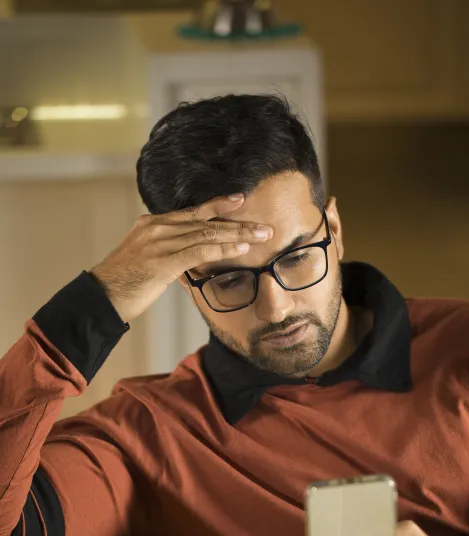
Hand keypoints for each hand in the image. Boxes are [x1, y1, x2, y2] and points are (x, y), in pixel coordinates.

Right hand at [90, 194, 271, 322]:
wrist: (101, 297)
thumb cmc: (123, 284)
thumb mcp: (146, 262)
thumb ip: (168, 257)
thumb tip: (188, 267)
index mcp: (151, 224)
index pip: (192, 212)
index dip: (218, 206)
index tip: (240, 200)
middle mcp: (156, 227)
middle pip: (205, 221)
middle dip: (238, 222)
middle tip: (264, 225)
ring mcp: (159, 243)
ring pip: (207, 234)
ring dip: (238, 235)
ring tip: (262, 236)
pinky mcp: (163, 262)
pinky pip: (200, 251)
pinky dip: (223, 249)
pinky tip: (241, 248)